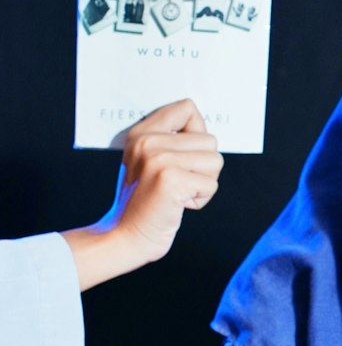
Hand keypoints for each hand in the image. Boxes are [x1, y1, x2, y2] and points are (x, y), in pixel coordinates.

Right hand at [64, 98, 223, 287]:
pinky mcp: (171, 180)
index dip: (198, 132)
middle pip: (210, 141)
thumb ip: (170, 140)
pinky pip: (211, 185)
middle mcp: (149, 141)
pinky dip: (200, 200)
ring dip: (203, 183)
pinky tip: (177, 205)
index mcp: (142, 132)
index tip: (185, 155)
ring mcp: (159, 159)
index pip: (187, 108)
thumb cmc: (144, 202)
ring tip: (177, 193)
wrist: (123, 236)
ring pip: (215, 162)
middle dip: (203, 167)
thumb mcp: (148, 161)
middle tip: (177, 183)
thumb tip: (204, 127)